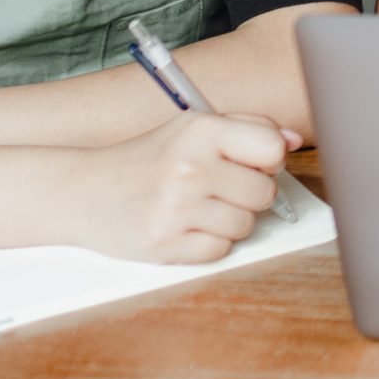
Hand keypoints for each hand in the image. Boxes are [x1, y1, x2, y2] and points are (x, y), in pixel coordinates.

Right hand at [64, 111, 300, 263]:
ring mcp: (176, 208)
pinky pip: (220, 250)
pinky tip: (185, 227)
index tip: (251, 162)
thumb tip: (294, 142)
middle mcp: (189, 167)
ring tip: (198, 207)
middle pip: (264, 193)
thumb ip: (248, 129)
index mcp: (201, 131)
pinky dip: (209, 243)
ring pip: (246, 225)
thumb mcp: (193, 129)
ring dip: (230, 220)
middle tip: (217, 188)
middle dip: (248, 194)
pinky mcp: (165, 245)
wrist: (83, 192)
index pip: (272, 148)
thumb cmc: (149, 158)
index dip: (270, 159)